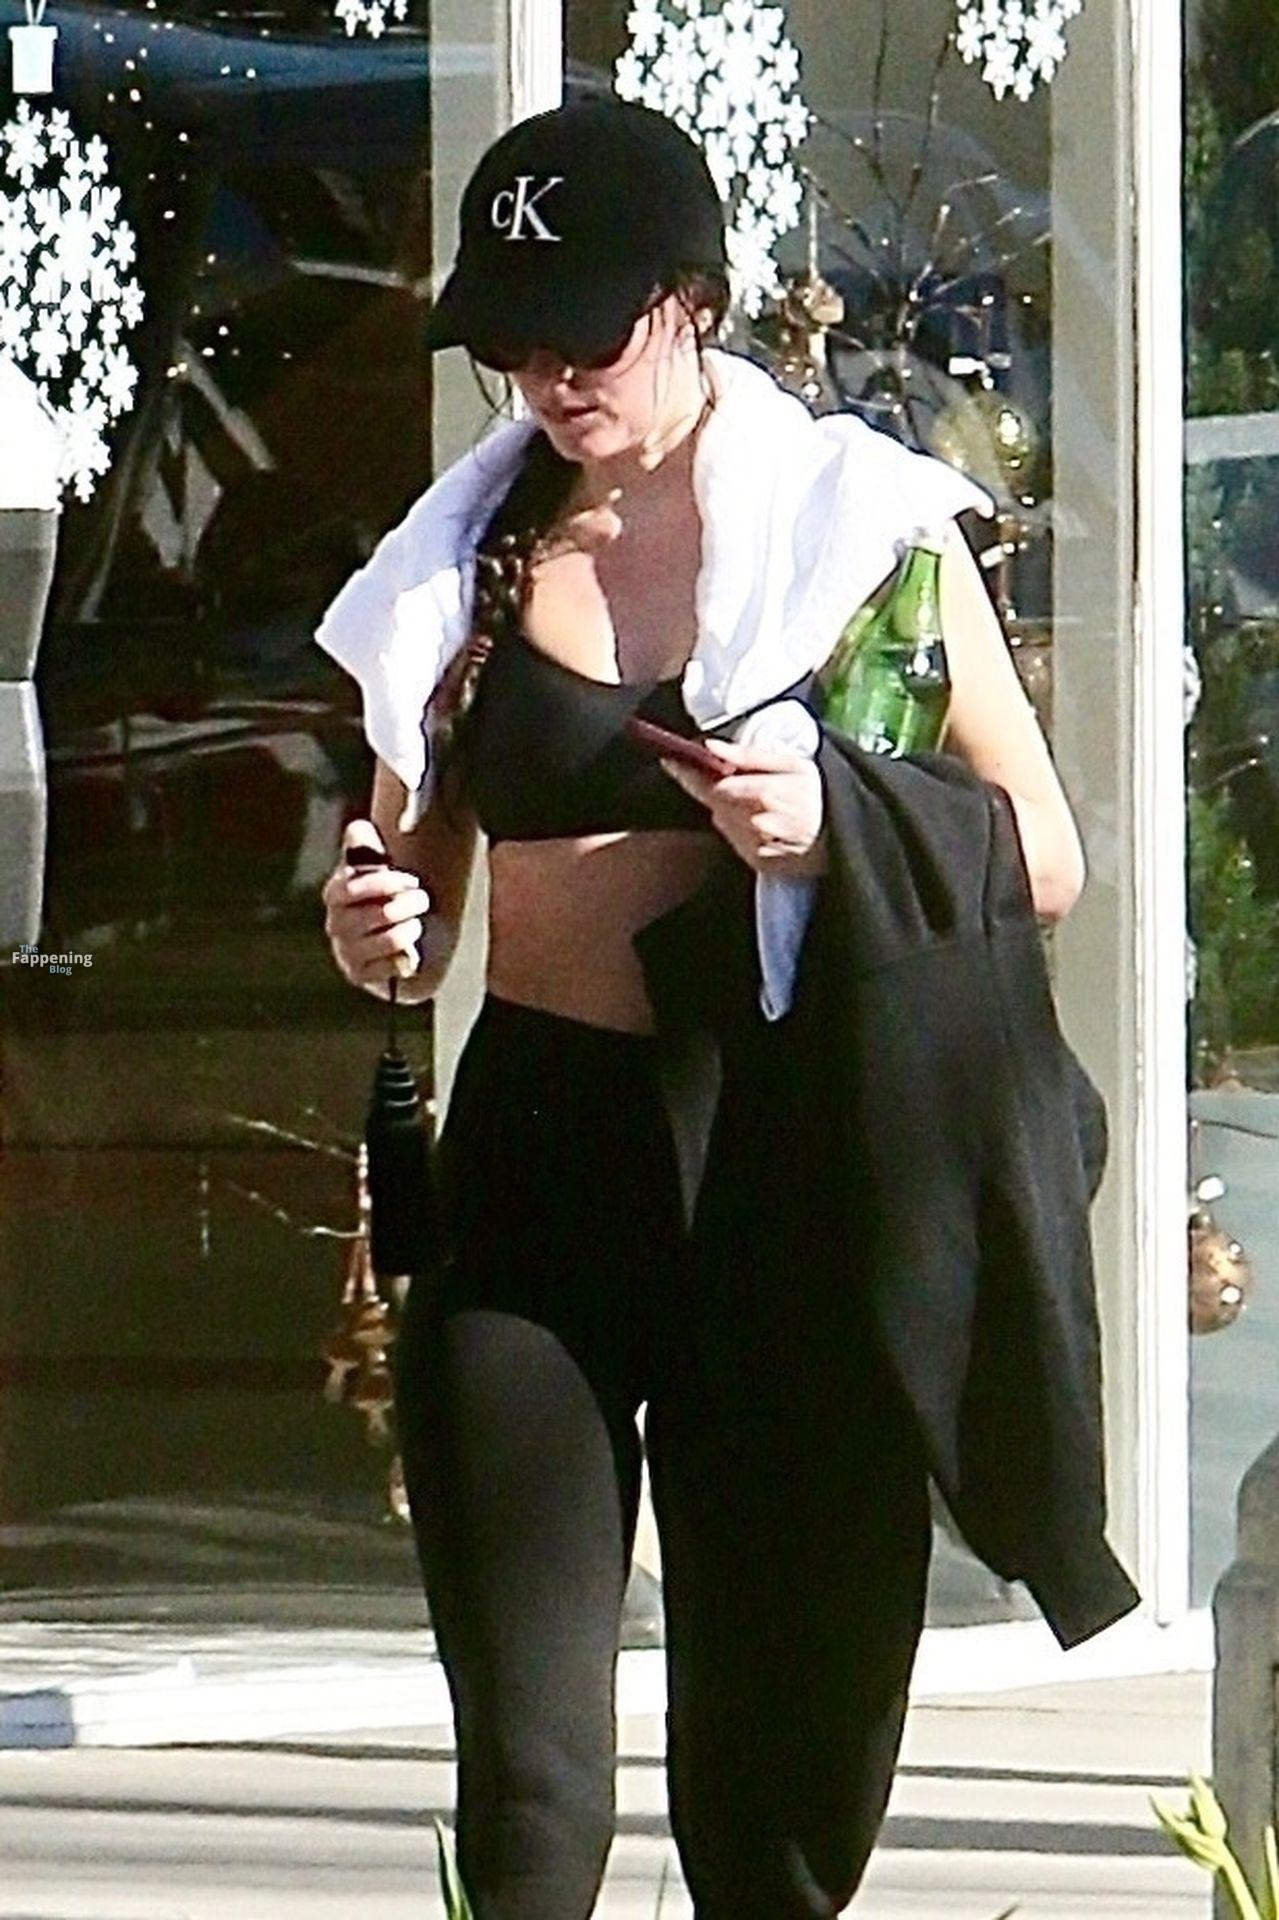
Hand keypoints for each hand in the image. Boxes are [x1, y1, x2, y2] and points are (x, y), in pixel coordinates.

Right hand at [321, 820, 431, 996]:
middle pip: (368, 916)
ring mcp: (346, 952)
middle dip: (402, 906)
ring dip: (407, 931)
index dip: (380, 883)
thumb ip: (367, 848)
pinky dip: (404, 959)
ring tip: (417, 924)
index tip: (410, 880)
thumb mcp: (381, 866)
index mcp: (336, 894)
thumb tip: (358, 829)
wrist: (410, 938)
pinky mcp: (360, 975)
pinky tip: (412, 953)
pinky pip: (385, 969)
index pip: (348, 888)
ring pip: (381, 942)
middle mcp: (336, 924)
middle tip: (422, 898)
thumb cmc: (392, 895)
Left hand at [660, 738, 826, 877]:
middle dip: (718, 790)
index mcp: (766, 793)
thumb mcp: (793, 763)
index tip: (671, 760)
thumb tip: (710, 746)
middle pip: (715, 804)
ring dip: (730, 810)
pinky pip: (734, 840)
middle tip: (739, 781)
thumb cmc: (821, 794)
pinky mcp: (758, 863)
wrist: (849, 836)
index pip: (714, 785)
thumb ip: (749, 755)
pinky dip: (740, 828)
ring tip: (759, 803)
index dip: (690, 774)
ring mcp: (756, 847)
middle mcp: (756, 824)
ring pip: (722, 822)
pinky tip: (763, 823)